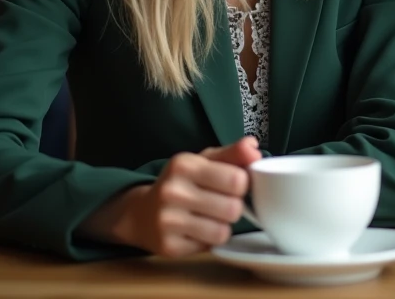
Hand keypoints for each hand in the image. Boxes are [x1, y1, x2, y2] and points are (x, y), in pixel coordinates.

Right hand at [82, 136, 261, 256]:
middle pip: (233, 208)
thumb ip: (232, 154)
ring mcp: (167, 221)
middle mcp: (172, 191)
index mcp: (184, 165)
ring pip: (222, 231)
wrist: (140, 213)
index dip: (242, 184)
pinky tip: (196, 230)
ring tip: (210, 217)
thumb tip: (253, 148)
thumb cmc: (181, 183)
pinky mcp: (168, 246)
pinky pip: (209, 246)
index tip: (233, 184)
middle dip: (233, 207)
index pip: (237, 180)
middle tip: (221, 203)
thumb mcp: (204, 162)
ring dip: (222, 225)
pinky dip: (208, 240)